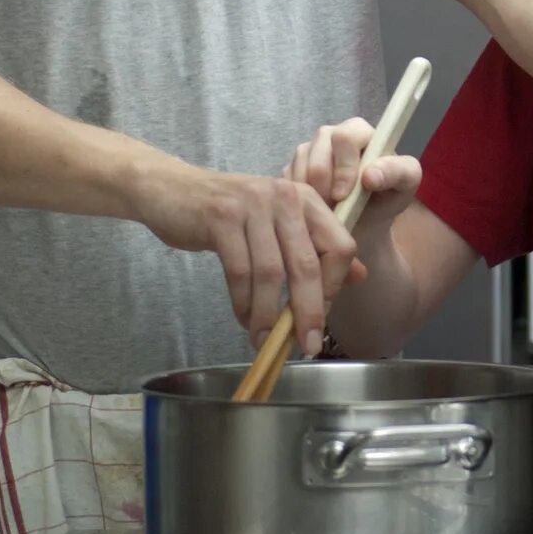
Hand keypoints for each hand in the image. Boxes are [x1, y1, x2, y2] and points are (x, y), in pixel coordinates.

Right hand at [134, 161, 374, 359]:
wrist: (171, 189)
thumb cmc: (231, 213)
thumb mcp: (280, 223)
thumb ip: (319, 247)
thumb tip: (361, 277)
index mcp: (307, 199)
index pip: (340, 246)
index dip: (334, 286)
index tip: (320, 316)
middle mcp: (285, 197)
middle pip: (308, 264)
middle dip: (308, 311)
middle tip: (306, 344)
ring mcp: (253, 205)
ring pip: (271, 272)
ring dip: (268, 314)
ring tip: (264, 339)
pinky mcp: (221, 218)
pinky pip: (239, 272)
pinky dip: (243, 303)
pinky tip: (244, 319)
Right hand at [282, 117, 423, 230]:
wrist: (364, 225)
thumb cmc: (386, 199)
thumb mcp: (404, 186)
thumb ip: (397, 173)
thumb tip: (371, 175)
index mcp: (359, 132)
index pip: (345, 136)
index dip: (343, 166)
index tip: (345, 195)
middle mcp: (331, 136)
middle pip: (315, 149)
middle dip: (322, 182)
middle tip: (332, 207)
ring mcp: (308, 151)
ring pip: (298, 166)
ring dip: (310, 194)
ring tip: (326, 212)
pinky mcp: (291, 169)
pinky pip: (285, 181)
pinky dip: (297, 200)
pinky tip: (311, 212)